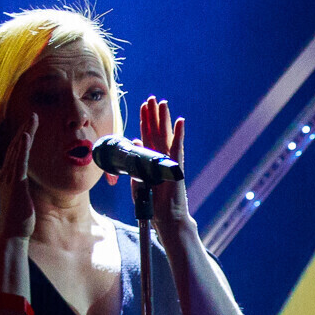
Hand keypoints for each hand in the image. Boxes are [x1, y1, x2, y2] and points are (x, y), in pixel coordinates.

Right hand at [0, 116, 37, 239]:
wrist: (13, 234)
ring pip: (18, 150)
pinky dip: (22, 148)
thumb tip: (25, 184)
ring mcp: (11, 178)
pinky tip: (26, 135)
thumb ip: (22, 188)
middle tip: (33, 115)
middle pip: (16, 146)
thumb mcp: (21, 199)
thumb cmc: (19, 219)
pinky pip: (20, 162)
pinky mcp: (16, 184)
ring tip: (32, 118)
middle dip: (24, 129)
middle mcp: (8, 174)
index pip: (17, 152)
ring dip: (24, 132)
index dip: (23, 137)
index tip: (31, 125)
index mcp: (10, 177)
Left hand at [139, 95, 191, 224]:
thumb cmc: (153, 201)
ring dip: (164, 118)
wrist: (166, 217)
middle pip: (157, 131)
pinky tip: (180, 121)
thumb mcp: (138, 179)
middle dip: (154, 115)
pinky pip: (177, 147)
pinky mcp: (177, 167)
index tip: (144, 106)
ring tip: (163, 103)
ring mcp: (170, 161)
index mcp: (152, 160)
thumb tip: (135, 141)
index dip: (145, 120)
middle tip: (152, 98)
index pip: (148, 135)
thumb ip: (136, 161)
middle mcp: (162, 157)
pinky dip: (179, 134)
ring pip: (166, 135)